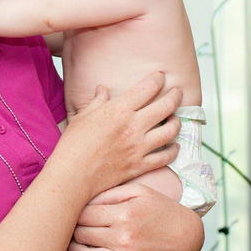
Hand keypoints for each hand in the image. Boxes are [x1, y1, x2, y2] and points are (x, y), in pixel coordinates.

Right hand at [58, 71, 182, 192]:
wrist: (73, 175)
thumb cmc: (73, 145)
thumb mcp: (82, 116)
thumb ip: (97, 101)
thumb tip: (102, 90)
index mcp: (119, 110)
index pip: (147, 89)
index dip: (158, 79)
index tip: (161, 76)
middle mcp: (133, 126)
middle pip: (165, 106)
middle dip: (175, 96)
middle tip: (178, 92)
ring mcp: (139, 147)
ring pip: (171, 131)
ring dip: (177, 122)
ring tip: (176, 118)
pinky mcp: (140, 166)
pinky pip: (166, 157)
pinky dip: (173, 150)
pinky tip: (174, 146)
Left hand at [67, 182, 204, 250]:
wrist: (189, 235)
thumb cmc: (161, 209)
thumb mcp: (140, 192)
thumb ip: (111, 193)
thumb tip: (85, 200)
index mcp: (123, 214)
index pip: (83, 215)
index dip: (74, 215)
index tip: (73, 216)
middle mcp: (124, 237)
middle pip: (82, 235)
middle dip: (73, 232)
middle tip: (72, 231)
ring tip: (75, 248)